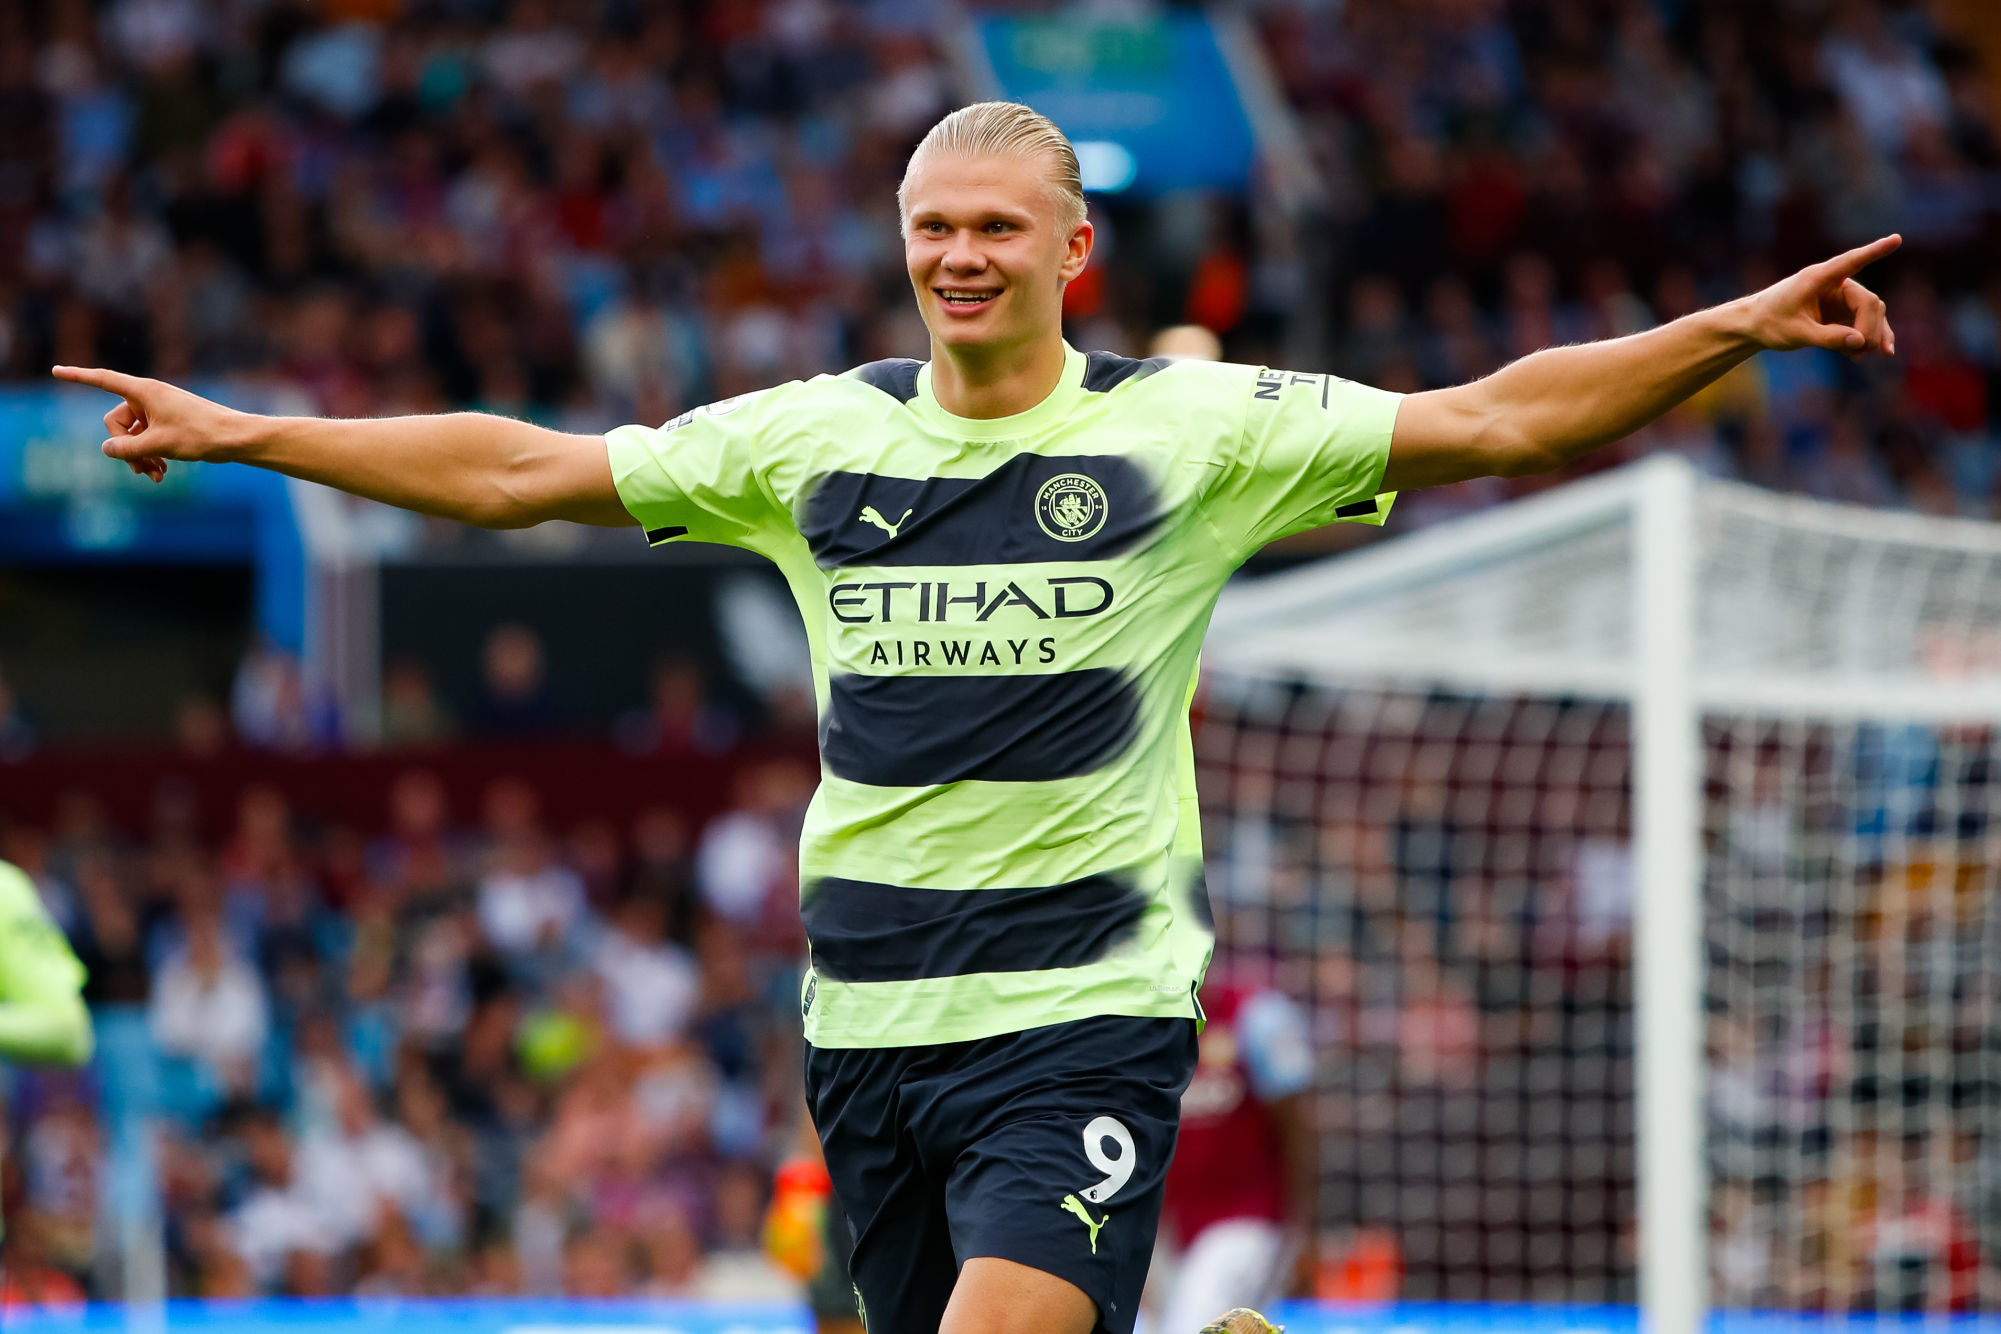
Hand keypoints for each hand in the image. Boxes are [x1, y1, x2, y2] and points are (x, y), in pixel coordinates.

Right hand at [49, 365, 253, 483]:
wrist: (236, 439)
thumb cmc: (201, 435)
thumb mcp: (158, 444)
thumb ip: (127, 449)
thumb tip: (107, 450)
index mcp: (145, 391)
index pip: (104, 380)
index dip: (78, 377)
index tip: (56, 371)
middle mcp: (150, 398)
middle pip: (117, 422)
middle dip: (124, 447)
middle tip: (140, 469)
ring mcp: (160, 412)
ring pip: (133, 435)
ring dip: (138, 456)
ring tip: (154, 476)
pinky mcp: (170, 425)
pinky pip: (149, 440)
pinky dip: (151, 456)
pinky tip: (161, 476)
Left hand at [1742, 235, 1899, 358]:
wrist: (1754, 326)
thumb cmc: (1769, 323)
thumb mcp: (1796, 333)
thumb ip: (1827, 338)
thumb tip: (1860, 341)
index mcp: (1819, 278)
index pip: (1852, 261)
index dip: (1876, 251)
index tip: (1897, 239)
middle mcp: (1834, 283)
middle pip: (1868, 302)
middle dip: (1869, 328)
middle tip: (1862, 352)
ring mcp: (1839, 297)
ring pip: (1871, 312)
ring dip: (1871, 335)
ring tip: (1860, 358)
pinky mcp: (1840, 311)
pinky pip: (1865, 320)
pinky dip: (1871, 336)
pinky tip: (1881, 353)